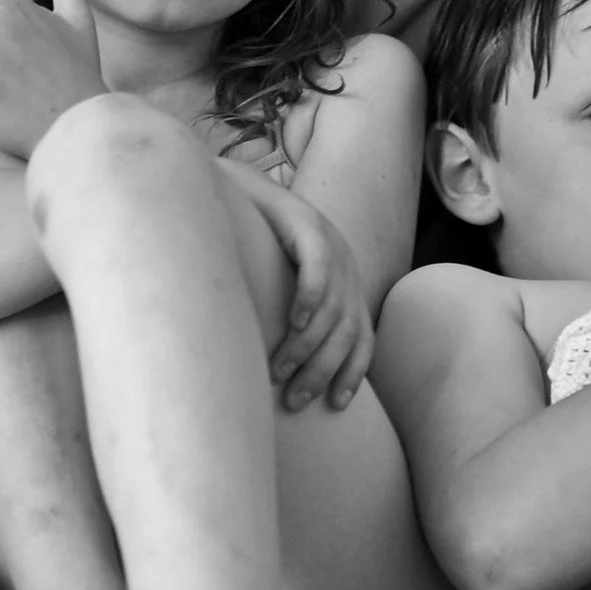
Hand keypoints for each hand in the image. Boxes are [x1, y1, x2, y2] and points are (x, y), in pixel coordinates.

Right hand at [247, 183, 373, 410]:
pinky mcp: (306, 222)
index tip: (336, 405)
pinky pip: (317, 266)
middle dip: (323, 369)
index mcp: (343, 282)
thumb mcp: (271, 288)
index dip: (353, 371)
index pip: (361, 335)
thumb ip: (281, 322)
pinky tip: (295, 323)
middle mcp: (345, 264)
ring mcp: (329, 241)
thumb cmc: (245, 246)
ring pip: (332, 306)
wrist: (229, 184)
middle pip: (347, 329)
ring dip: (308, 345)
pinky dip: (310, 297)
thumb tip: (270, 374)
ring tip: (279, 372)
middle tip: (294, 400)